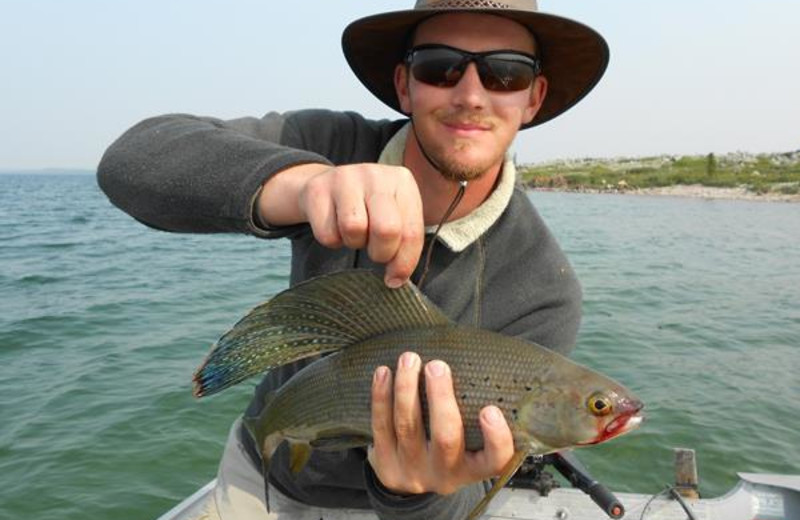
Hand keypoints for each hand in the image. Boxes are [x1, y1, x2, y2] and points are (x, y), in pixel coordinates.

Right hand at [258, 163, 423, 287]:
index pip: (411, 231)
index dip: (404, 262)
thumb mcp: (394, 215)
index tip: (395, 279)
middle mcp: (376, 175)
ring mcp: (345, 178)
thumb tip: (396, 280)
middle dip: (381, 252)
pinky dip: (332, 240)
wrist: (327, 186)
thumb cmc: (369, 208)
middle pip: (386, 229)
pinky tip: (336, 227)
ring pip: (354, 229)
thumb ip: (404, 242)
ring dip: (354, 243)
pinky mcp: (317, 188)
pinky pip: (326, 233)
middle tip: (376, 252)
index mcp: (402, 181)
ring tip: (356, 233)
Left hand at [368, 352, 514, 494]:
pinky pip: (381, 426)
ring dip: (407, 388)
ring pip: (407, 426)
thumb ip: (477, 418)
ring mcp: (412, 469)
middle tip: (437, 366)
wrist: (410, 488)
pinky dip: (381, 397)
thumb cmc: (449, 451)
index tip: (490, 409)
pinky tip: (383, 372)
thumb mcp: (470, 447)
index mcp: (475, 468)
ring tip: (409, 359)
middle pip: (446, 437)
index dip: (496, 437)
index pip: (496, 459)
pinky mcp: (385, 463)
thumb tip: (481, 364)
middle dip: (440, 398)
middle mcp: (445, 472)